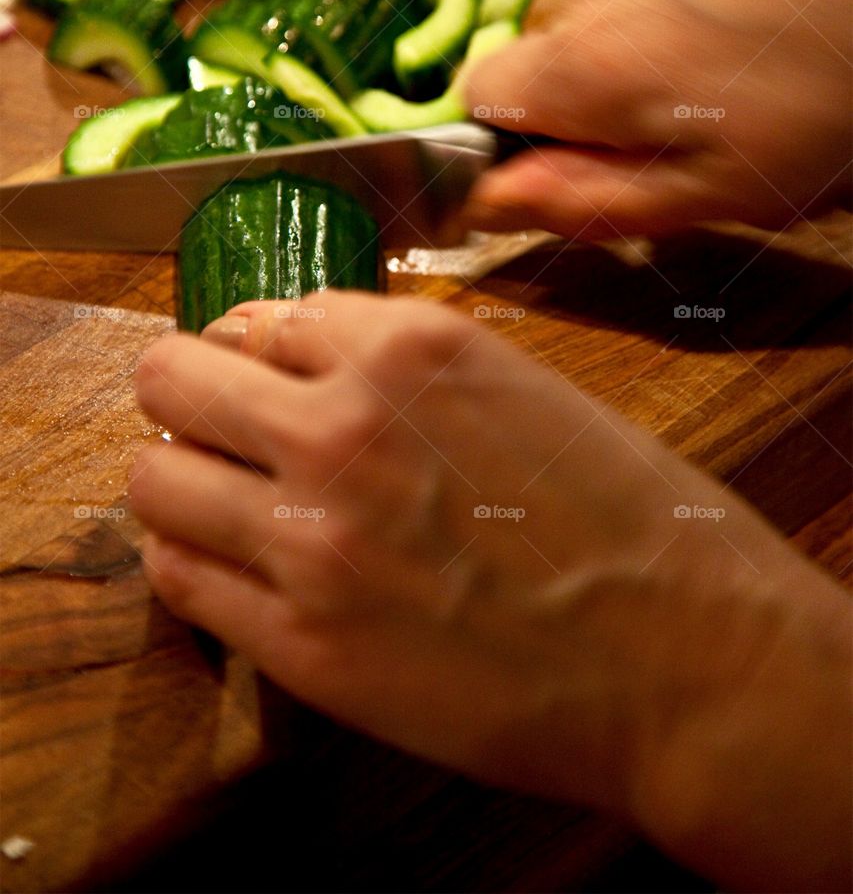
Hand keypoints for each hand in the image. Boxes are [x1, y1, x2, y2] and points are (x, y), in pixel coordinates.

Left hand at [132, 293, 850, 891]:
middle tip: (216, 425)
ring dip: (179, 479)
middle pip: (176, 375)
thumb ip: (409, 372)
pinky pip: (179, 578)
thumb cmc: (632, 519)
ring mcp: (313, 538)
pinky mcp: (304, 645)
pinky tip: (230, 566)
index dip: (257, 348)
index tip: (259, 373)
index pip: (264, 317)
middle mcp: (344, 427)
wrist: (689, 660)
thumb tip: (316, 367)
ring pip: (154, 477)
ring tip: (219, 498)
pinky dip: (190, 562)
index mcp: (411, 347)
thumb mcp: (523, 389)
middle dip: (190, 394)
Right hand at [464, 0, 852, 238]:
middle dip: (600, 108)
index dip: (514, 144)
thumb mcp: (709, 189)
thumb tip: (487, 205)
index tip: (578, 172)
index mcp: (577, 63)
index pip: (476, 97)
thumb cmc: (825, 87)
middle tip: (694, 146)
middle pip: (553, 59)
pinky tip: (769, 33)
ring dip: (653, 60)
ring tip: (749, 88)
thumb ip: (584, 199)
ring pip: (613, 18)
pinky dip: (695, 13)